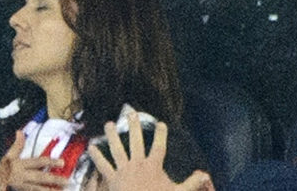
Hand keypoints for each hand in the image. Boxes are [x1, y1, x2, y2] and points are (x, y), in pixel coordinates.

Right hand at [0, 130, 68, 190]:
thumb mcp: (7, 155)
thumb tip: (19, 132)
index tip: (63, 162)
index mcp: (21, 164)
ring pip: (36, 189)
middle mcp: (22, 175)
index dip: (51, 162)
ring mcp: (20, 186)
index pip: (38, 162)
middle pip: (40, 177)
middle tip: (67, 181)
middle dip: (54, 179)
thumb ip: (16, 145)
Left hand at [87, 113, 213, 190]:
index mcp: (153, 166)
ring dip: (112, 135)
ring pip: (116, 149)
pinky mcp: (112, 179)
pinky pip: (103, 166)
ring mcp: (123, 170)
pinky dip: (96, 156)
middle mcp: (137, 164)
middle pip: (136, 141)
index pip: (159, 146)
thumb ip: (191, 183)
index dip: (161, 134)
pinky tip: (91, 146)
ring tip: (108, 123)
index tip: (162, 123)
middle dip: (134, 126)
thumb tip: (205, 174)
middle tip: (131, 113)